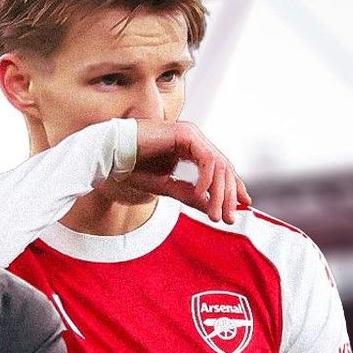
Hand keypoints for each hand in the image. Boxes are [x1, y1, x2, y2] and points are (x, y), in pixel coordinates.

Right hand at [125, 121, 249, 222]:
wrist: (111, 155)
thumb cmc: (131, 167)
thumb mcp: (165, 187)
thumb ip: (188, 195)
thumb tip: (210, 207)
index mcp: (190, 148)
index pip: (220, 168)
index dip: (233, 188)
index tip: (241, 206)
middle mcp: (194, 139)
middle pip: (224, 168)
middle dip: (229, 195)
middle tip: (229, 217)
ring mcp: (191, 135)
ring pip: (219, 165)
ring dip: (219, 192)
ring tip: (215, 213)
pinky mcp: (186, 134)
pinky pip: (206, 159)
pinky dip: (207, 179)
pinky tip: (200, 194)